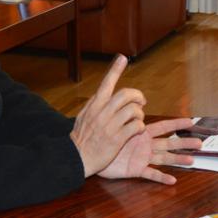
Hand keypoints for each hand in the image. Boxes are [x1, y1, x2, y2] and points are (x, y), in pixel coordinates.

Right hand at [70, 55, 145, 176]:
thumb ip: (95, 105)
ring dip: (139, 114)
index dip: (115, 70)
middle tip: (141, 102)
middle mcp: (102, 113)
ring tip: (137, 120)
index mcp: (94, 105)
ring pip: (133, 110)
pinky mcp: (117, 139)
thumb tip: (102, 93)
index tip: (122, 58)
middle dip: (137, 96)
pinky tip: (136, 130)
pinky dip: (140, 127)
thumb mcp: (84, 116)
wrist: (76, 158)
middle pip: (126, 95)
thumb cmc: (81, 138)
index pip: (106, 83)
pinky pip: (136, 126)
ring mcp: (110, 126)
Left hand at [98, 118, 201, 184]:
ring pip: (164, 158)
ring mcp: (142, 158)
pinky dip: (161, 177)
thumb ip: (124, 111)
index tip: (191, 121)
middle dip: (184, 142)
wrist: (90, 153)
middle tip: (201, 143)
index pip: (163, 126)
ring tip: (192, 160)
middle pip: (169, 143)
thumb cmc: (102, 135)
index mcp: (142, 133)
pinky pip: (150, 173)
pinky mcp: (136, 169)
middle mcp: (146, 145)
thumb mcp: (114, 120)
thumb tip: (133, 102)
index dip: (177, 123)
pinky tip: (172, 180)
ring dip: (178, 159)